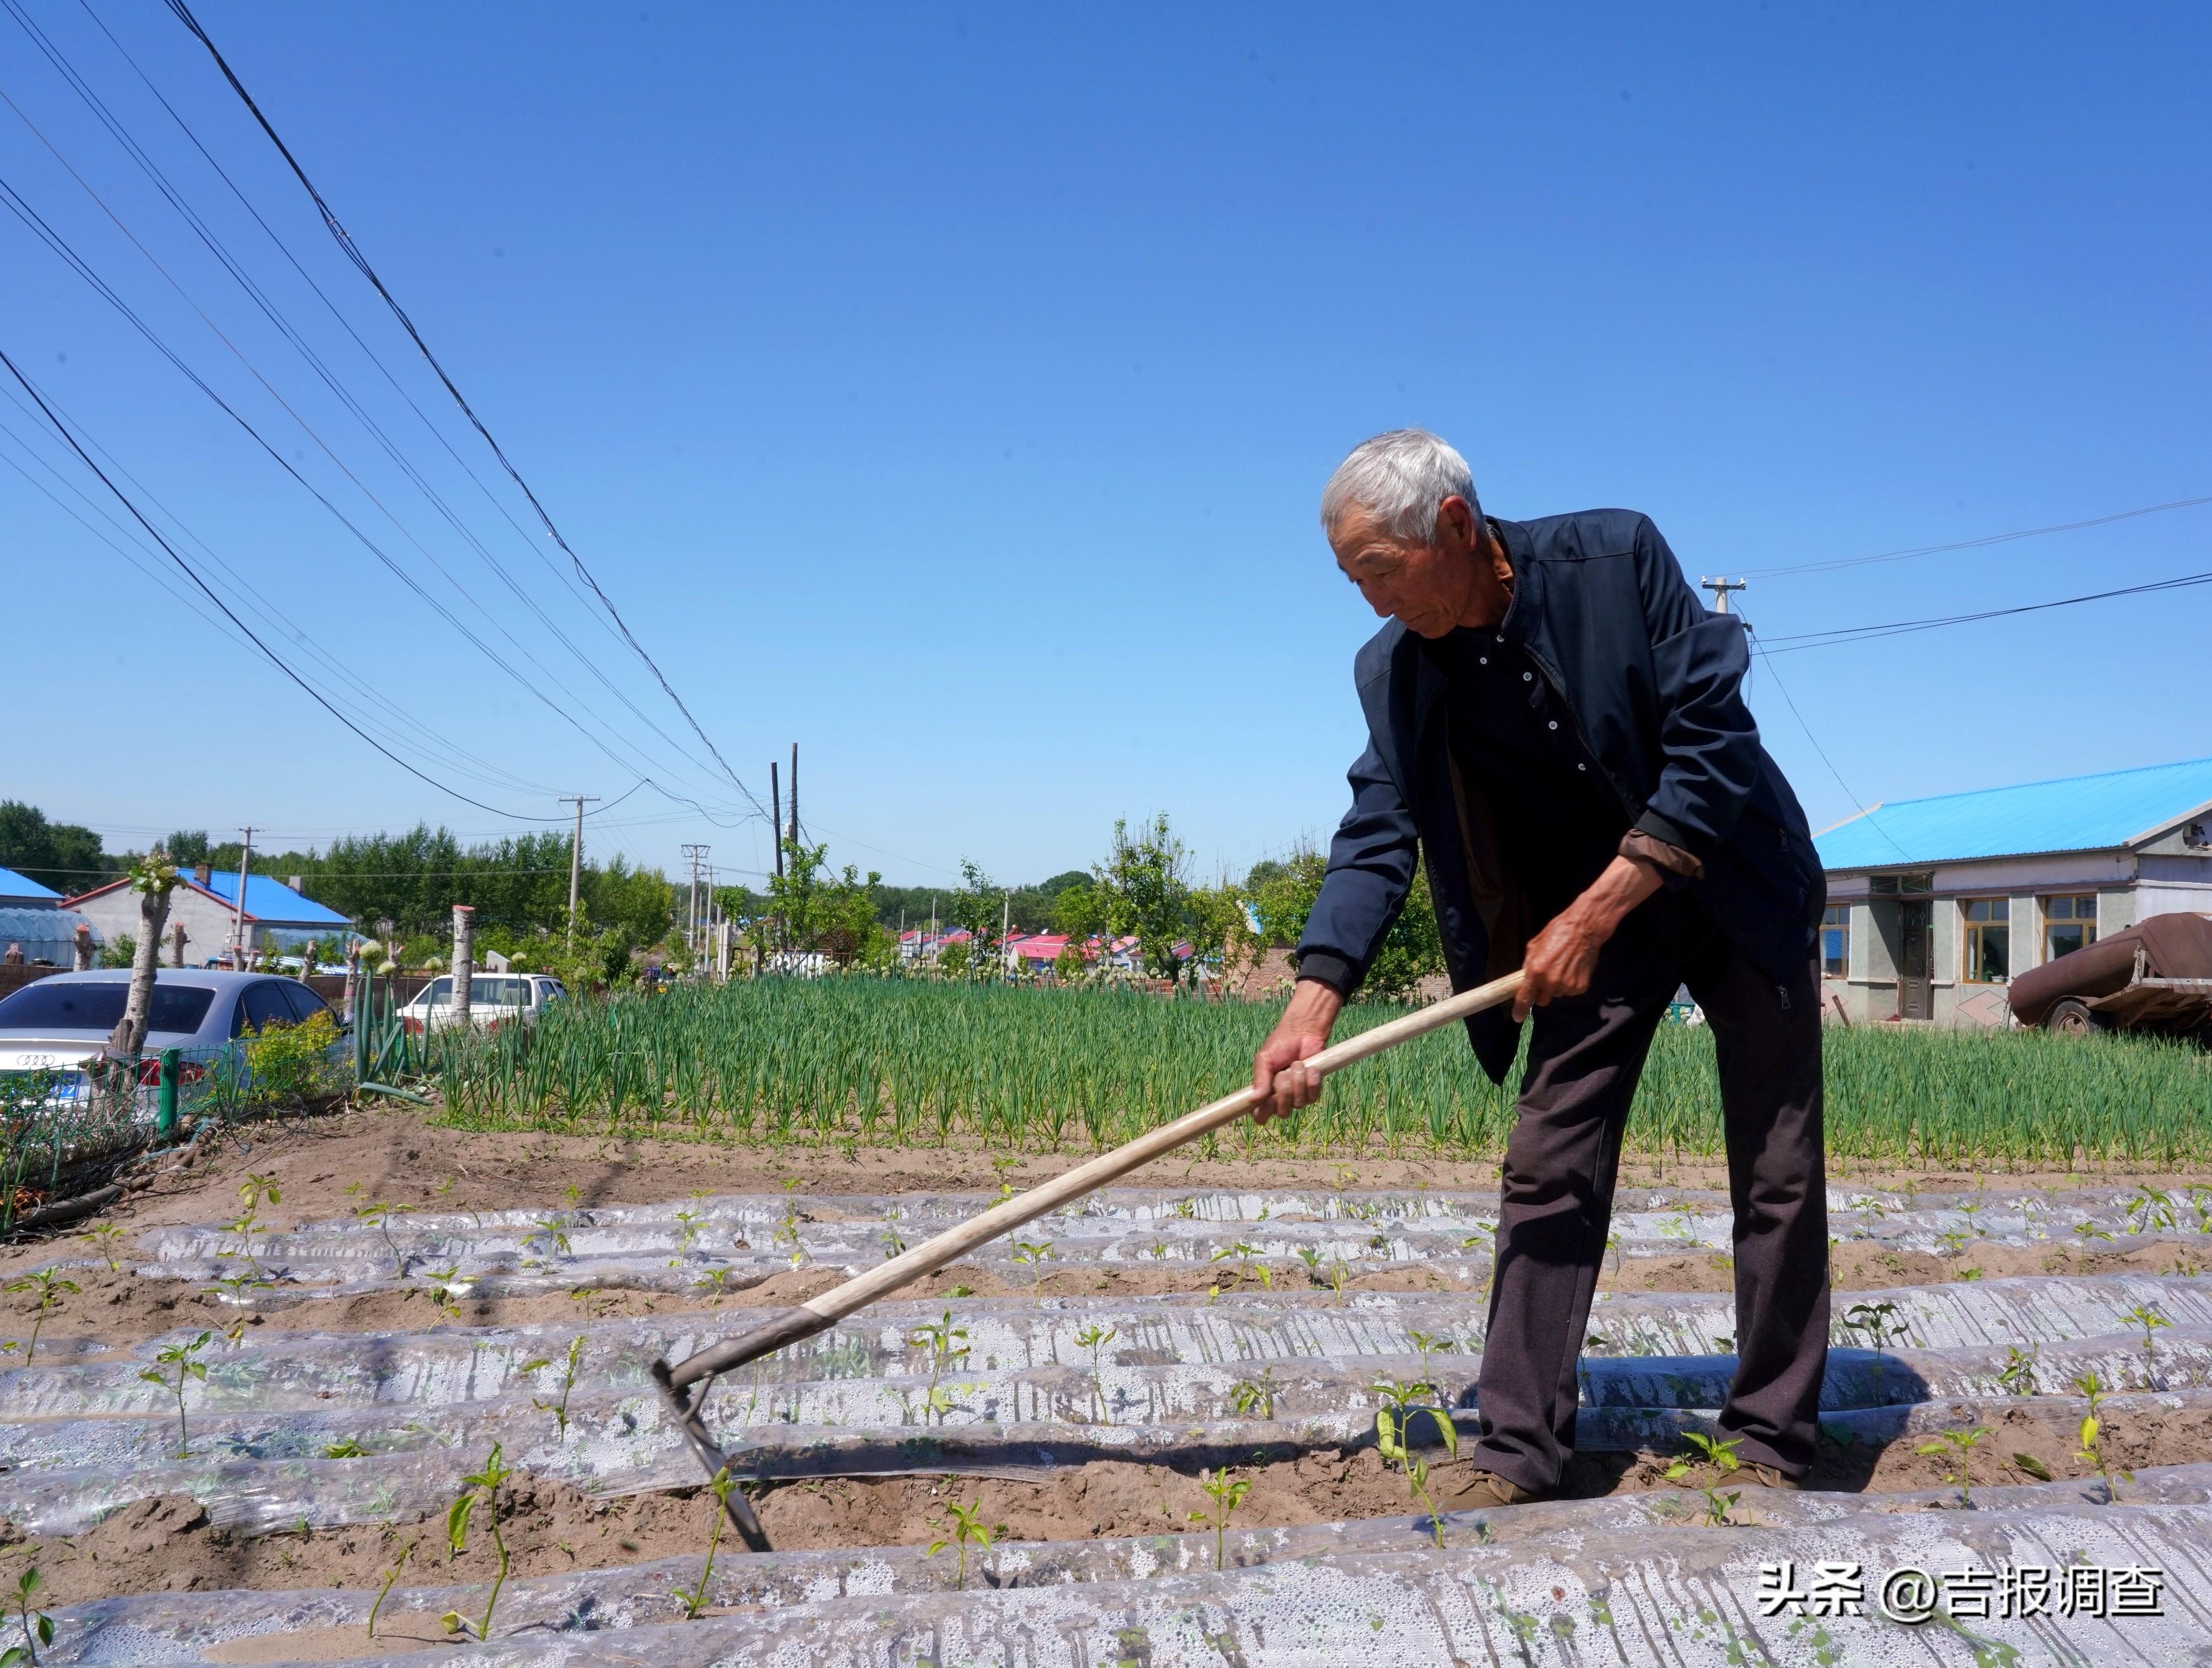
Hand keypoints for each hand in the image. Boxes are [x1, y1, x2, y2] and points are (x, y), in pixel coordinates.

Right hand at [1251, 980, 1342, 1123]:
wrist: (1304, 1032)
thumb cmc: (1280, 1044)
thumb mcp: (1265, 1059)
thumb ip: (1260, 1079)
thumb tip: (1253, 1100)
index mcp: (1264, 1092)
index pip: (1260, 1115)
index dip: (1262, 1113)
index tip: (1267, 1101)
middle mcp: (1280, 1097)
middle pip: (1281, 1112)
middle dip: (1284, 1092)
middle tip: (1283, 1073)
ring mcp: (1298, 1095)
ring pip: (1298, 1104)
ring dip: (1298, 1081)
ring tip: (1297, 1064)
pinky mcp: (1313, 1090)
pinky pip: (1312, 1097)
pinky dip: (1311, 1081)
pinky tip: (1310, 1068)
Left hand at [1513, 855, 1662, 1020]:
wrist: (1585, 929)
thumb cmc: (1557, 932)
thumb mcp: (1534, 945)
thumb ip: (1527, 965)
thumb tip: (1523, 979)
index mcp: (1536, 971)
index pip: (1525, 998)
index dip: (1520, 1010)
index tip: (1517, 1017)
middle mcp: (1551, 982)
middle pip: (1542, 1000)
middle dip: (1541, 992)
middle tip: (1546, 976)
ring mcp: (1568, 986)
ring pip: (1557, 995)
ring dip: (1556, 987)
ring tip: (1562, 967)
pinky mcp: (1581, 987)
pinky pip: (1570, 992)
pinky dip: (1569, 984)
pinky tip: (1572, 969)